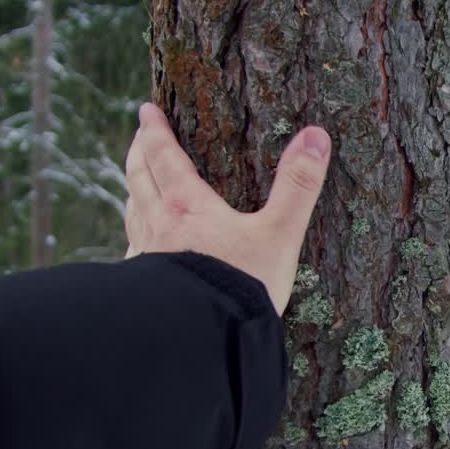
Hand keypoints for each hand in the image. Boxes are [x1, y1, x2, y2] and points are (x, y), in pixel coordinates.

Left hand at [124, 103, 330, 312]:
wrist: (209, 338)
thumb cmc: (245, 285)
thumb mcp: (281, 233)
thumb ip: (298, 185)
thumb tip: (316, 135)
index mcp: (188, 206)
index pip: (164, 156)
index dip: (154, 131)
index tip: (146, 110)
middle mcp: (160, 225)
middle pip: (140, 178)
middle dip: (138, 152)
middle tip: (138, 135)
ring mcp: (147, 256)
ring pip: (133, 211)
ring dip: (133, 190)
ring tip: (137, 181)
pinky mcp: (146, 287)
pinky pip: (133, 251)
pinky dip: (134, 236)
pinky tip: (138, 246)